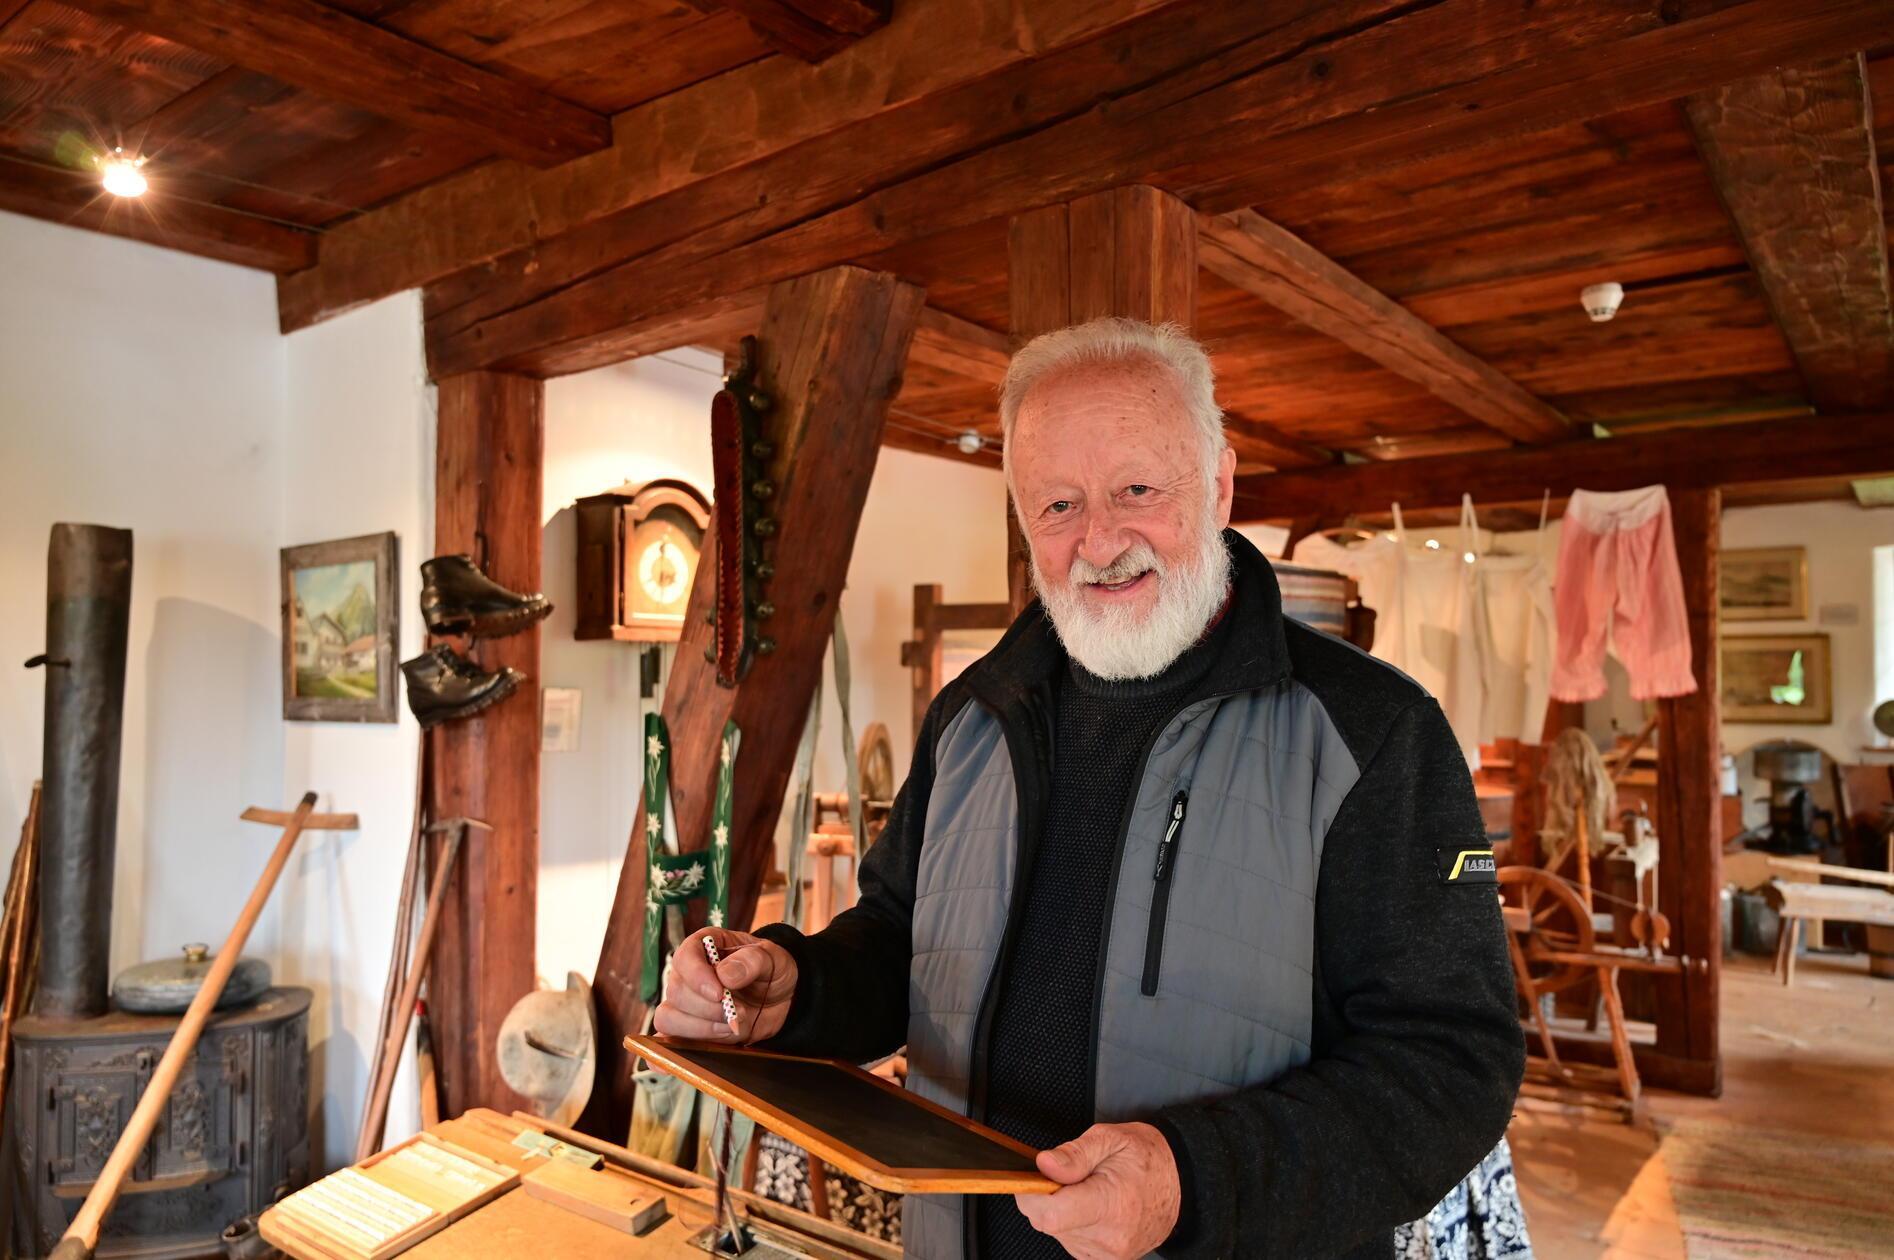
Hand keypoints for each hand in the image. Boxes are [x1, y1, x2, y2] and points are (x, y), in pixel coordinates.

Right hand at [652, 928, 797, 1043]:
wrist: (781, 999)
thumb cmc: (771, 970)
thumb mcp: (772, 958)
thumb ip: (751, 961)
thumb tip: (724, 975)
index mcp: (704, 948)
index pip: (685, 958)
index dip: (697, 977)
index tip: (719, 993)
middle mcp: (688, 975)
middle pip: (676, 993)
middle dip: (709, 1009)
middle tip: (739, 1013)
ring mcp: (685, 1004)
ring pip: (669, 1018)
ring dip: (701, 1029)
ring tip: (732, 1027)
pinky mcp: (688, 1030)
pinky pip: (665, 1042)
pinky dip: (668, 1052)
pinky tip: (683, 1058)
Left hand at [1015, 1122, 1180, 1259]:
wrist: (1182, 1184)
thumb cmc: (1149, 1160)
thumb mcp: (1111, 1138)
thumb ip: (1074, 1154)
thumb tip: (1044, 1165)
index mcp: (1110, 1205)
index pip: (1050, 1214)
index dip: (1031, 1193)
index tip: (1036, 1177)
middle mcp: (1108, 1237)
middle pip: (1047, 1223)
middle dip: (1048, 1196)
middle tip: (1072, 1176)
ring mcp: (1108, 1254)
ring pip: (1056, 1232)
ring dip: (1061, 1209)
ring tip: (1089, 1190)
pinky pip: (1071, 1241)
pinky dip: (1073, 1223)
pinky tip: (1092, 1207)